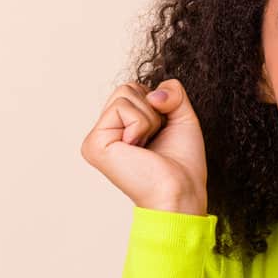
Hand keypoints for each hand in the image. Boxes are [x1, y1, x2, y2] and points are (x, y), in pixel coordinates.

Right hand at [80, 78, 207, 214]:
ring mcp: (96, 138)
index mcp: (119, 128)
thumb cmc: (182, 162)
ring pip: (125, 92)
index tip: (161, 132)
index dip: (157, 104)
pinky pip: (122, 107)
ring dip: (149, 118)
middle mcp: (104, 132)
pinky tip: (137, 148)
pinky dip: (141, 124)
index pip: (134, 89)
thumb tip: (154, 93)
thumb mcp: (182, 115)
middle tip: (154, 139)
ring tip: (146, 145)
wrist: (181, 190)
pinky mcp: (94, 143)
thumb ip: (172, 92)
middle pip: (127, 87)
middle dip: (153, 109)